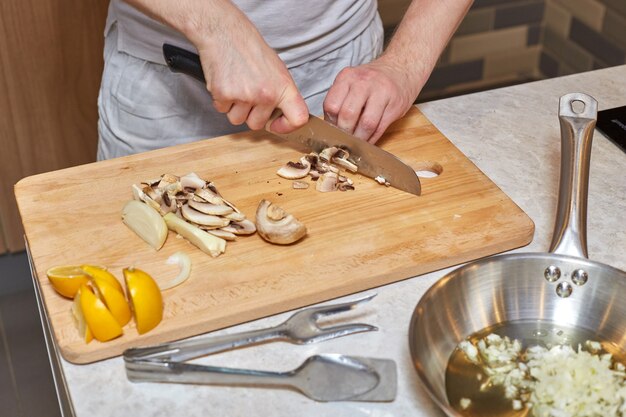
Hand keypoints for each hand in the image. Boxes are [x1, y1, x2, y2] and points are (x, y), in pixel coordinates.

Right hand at [193, 10, 307, 131]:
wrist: (226, 34)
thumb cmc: (251, 50)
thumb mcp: (278, 70)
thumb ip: (281, 94)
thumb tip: (283, 116)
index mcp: (283, 87)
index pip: (297, 118)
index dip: (287, 127)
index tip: (277, 124)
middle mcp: (266, 94)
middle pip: (257, 124)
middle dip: (251, 114)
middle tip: (248, 94)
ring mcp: (244, 96)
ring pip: (237, 120)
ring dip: (235, 109)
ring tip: (237, 87)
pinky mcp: (224, 95)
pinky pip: (222, 110)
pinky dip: (222, 101)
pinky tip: (226, 83)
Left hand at [323, 59, 421, 143]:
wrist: (402, 69)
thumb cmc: (372, 81)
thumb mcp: (352, 82)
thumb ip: (340, 100)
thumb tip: (330, 127)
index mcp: (347, 77)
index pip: (331, 105)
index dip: (330, 123)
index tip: (332, 131)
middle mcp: (363, 82)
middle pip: (348, 115)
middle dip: (345, 133)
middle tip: (344, 139)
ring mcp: (381, 93)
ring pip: (366, 123)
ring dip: (360, 138)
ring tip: (356, 142)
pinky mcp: (395, 105)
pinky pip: (380, 128)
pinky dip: (372, 138)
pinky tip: (368, 140)